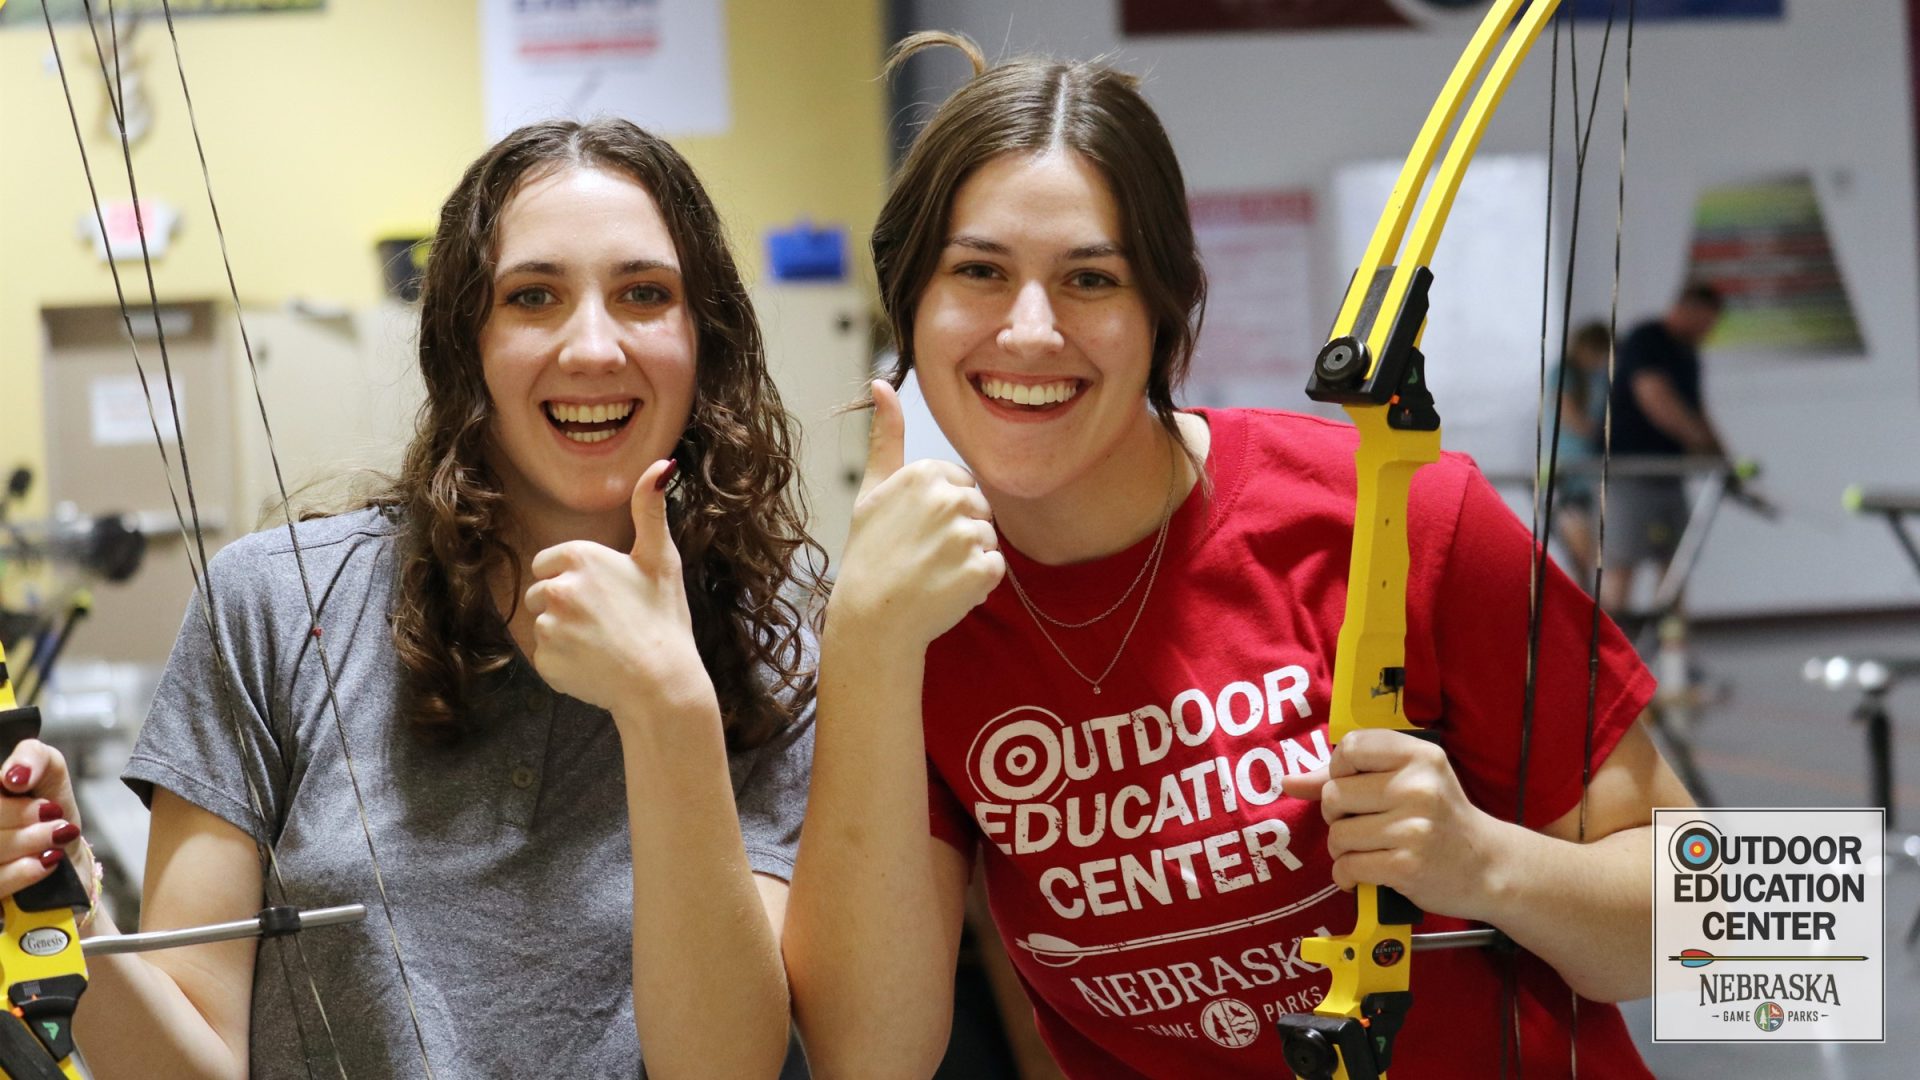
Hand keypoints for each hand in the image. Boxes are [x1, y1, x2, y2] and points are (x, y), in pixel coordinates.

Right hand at [0, 739, 86, 900]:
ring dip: (28, 842)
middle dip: (20, 816)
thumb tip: (14, 775)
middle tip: (51, 817)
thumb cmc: (51, 816)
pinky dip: (23, 872)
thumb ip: (34, 757)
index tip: (27, 789)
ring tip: (55, 838)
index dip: (6, 803)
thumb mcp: (50, 773)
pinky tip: (45, 861)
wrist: (70, 863)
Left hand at [524, 459, 713, 721]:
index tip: (603, 595)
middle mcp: (556, 588)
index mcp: (580, 558)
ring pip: (544, 626)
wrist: (663, 683)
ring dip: (566, 635)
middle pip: (541, 594)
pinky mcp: (545, 662)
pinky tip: (596, 666)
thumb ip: (650, 510)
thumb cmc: (665, 619)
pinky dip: (566, 664)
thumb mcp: (661, 559)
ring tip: (603, 645)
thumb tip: (662, 464)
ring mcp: (548, 627)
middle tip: (607, 622)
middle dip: (565, 606)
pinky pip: (546, 658)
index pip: (548, 562)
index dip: (575, 579)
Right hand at [829, 380, 1004, 650]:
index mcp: (926, 473)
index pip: (961, 485)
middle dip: (958, 533)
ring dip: (967, 559)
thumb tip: (881, 383)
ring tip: (932, 574)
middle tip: (921, 555)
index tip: (913, 531)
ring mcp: (967, 535)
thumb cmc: (869, 553)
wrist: (871, 618)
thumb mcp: (872, 489)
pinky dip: (976, 583)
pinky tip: (945, 590)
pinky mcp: (982, 570)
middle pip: (979, 510)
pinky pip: (994, 568)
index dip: (940, 512)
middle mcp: (949, 498)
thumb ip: (886, 435)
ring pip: (988, 539)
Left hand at [1281, 729, 1507, 919]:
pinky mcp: (1407, 866)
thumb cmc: (1438, 818)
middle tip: (1361, 824)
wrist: (1487, 865)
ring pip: (1337, 835)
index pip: (1351, 747)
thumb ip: (1345, 776)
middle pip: (1334, 795)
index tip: (1354, 785)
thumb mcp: (1406, 782)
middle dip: (1337, 816)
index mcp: (1419, 757)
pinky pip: (1348, 867)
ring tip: (1368, 850)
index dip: (1339, 770)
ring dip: (1343, 849)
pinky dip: (1347, 875)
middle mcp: (1418, 788)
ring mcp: (1414, 828)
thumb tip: (1287, 782)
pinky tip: (1365, 874)